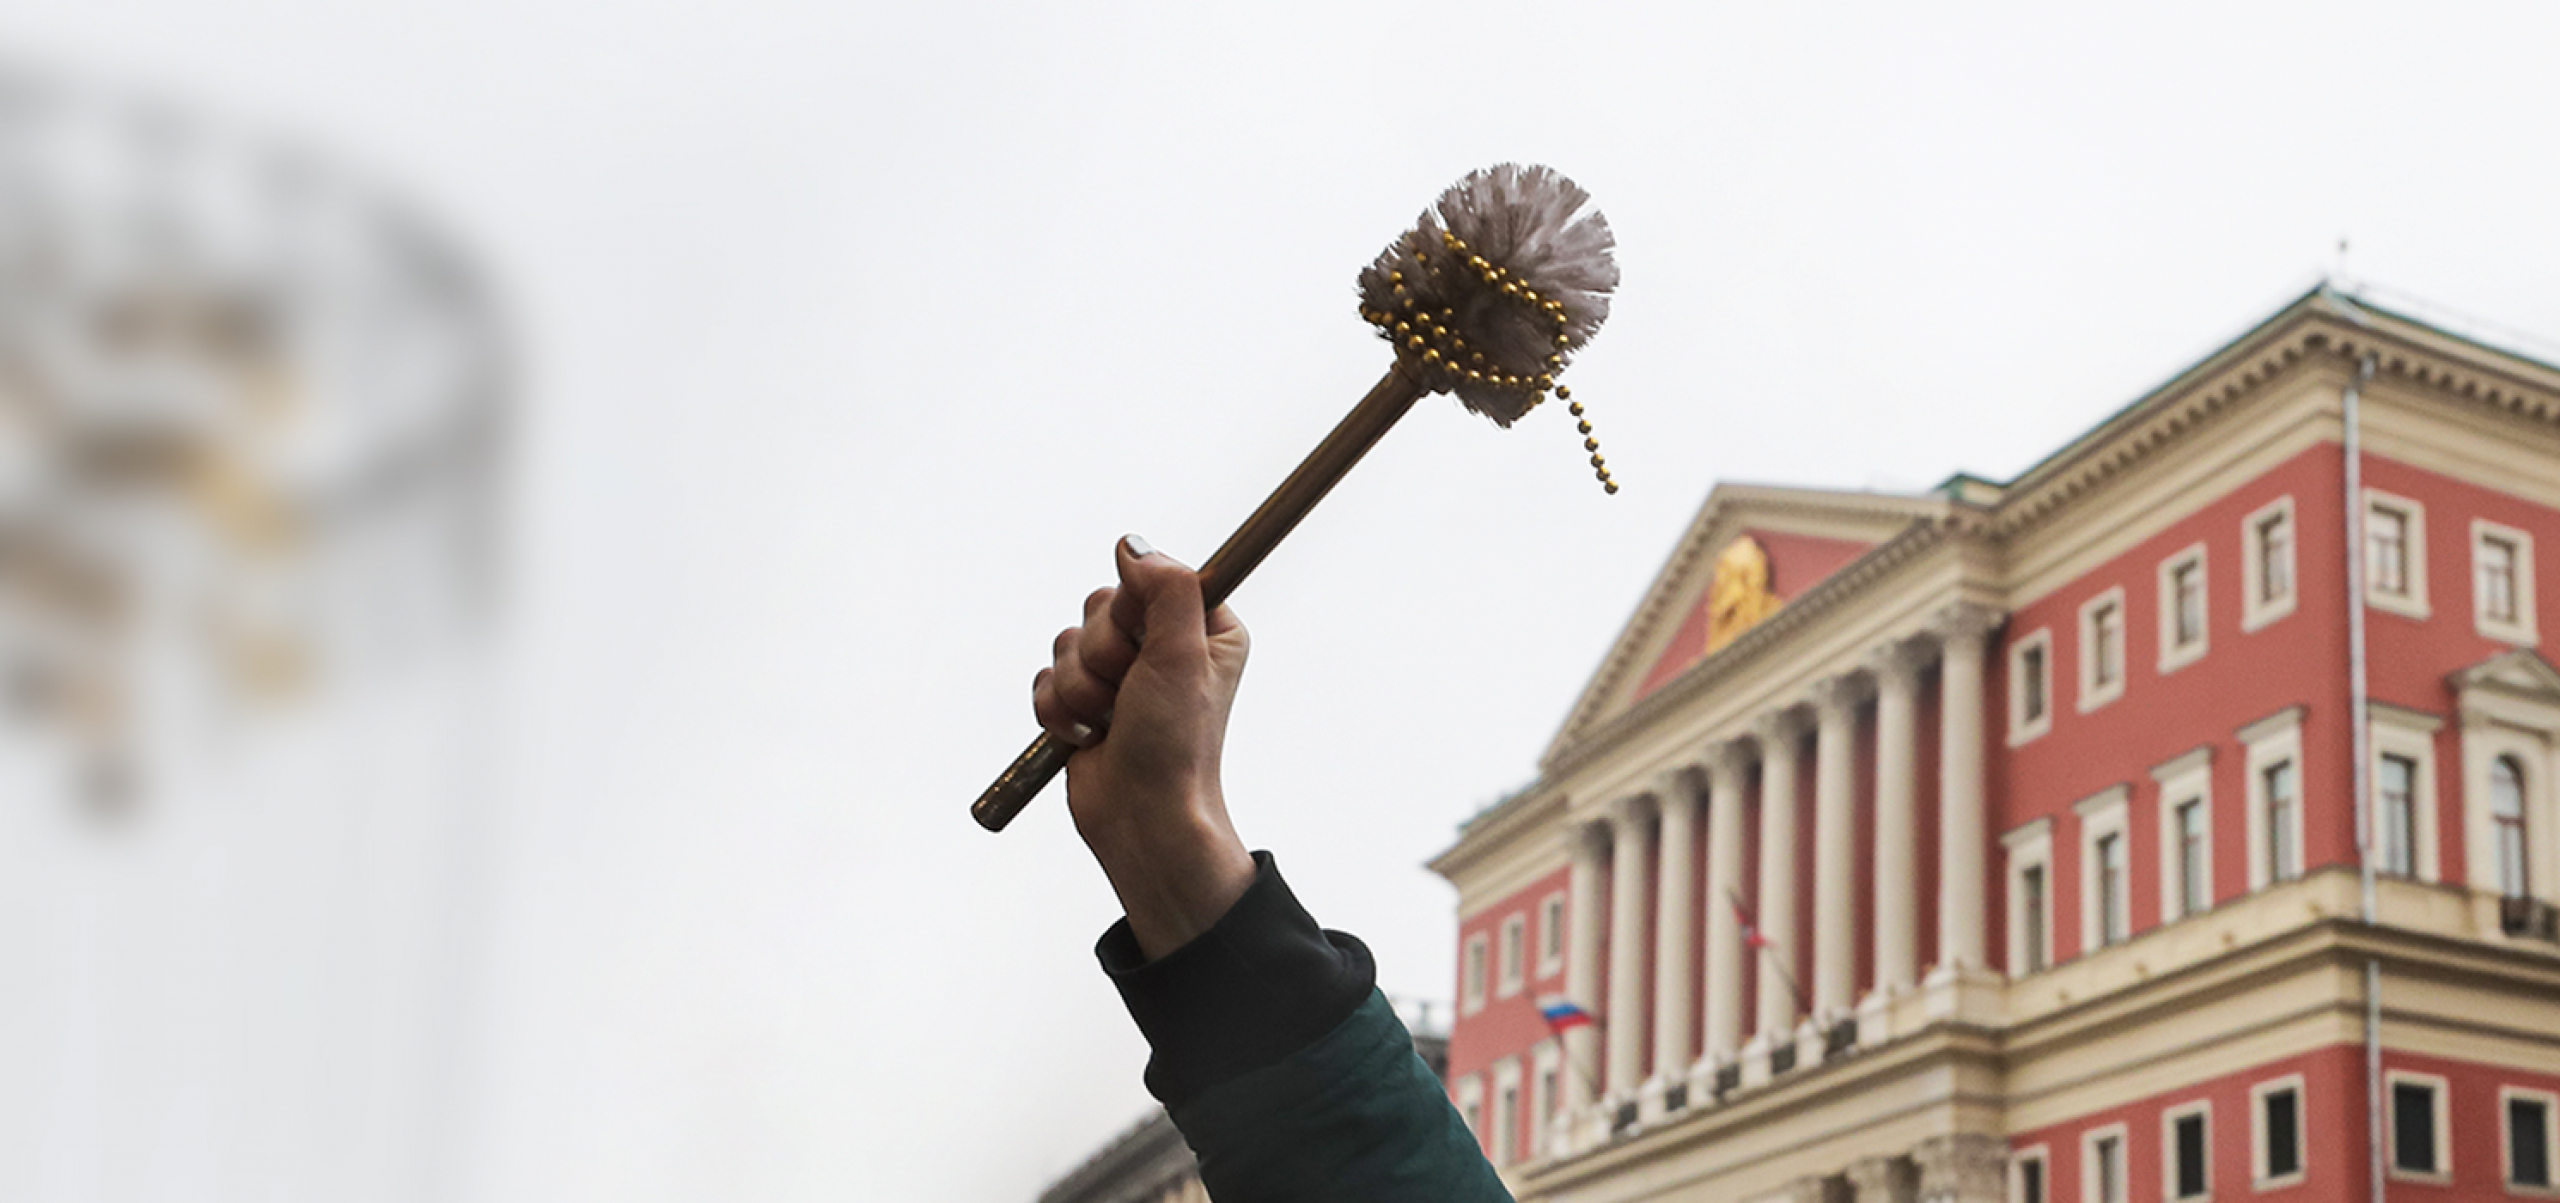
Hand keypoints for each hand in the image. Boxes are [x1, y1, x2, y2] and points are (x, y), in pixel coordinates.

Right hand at [1034, 536, 1255, 959]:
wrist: (1143, 817)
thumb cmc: (1176, 744)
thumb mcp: (1182, 655)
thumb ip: (1165, 588)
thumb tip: (1131, 545)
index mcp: (1201, 626)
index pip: (1147, 577)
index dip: (1132, 611)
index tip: (1147, 646)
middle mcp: (1162, 644)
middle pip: (1098, 606)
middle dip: (1102, 654)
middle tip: (1130, 693)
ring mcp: (1121, 675)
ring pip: (1066, 642)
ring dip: (1081, 688)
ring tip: (1111, 723)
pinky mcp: (1083, 702)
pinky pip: (1045, 678)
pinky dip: (1058, 711)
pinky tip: (1087, 738)